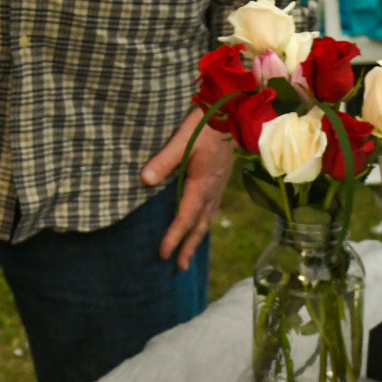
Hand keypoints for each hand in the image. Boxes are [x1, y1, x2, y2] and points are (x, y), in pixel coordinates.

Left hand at [141, 109, 233, 270]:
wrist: (237, 114)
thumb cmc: (208, 124)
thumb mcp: (183, 139)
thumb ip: (164, 160)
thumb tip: (144, 180)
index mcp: (202, 185)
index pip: (185, 218)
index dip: (174, 237)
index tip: (163, 254)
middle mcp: (212, 193)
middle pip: (199, 227)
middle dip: (188, 248)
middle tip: (178, 267)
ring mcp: (218, 189)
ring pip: (206, 222)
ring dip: (196, 240)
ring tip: (187, 256)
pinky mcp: (220, 184)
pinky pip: (210, 212)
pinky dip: (202, 226)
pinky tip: (198, 228)